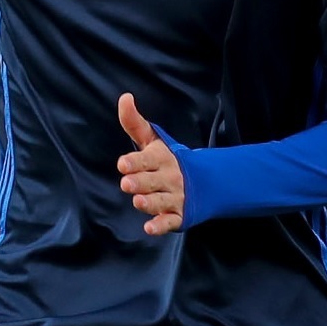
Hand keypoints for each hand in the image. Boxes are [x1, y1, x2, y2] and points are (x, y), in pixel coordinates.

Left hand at [117, 93, 184, 234]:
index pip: (147, 159)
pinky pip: (170, 222)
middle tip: (127, 183)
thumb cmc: (167, 159)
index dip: (135, 161)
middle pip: (152, 181)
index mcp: (161, 158)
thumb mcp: (152, 140)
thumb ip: (134, 123)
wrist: (204, 180)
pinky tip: (150, 228)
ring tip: (138, 202)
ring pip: (161, 201)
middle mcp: (169, 178)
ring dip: (150, 203)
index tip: (122, 164)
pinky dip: (161, 225)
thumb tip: (124, 97)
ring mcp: (175, 197)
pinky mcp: (179, 215)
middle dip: (140, 182)